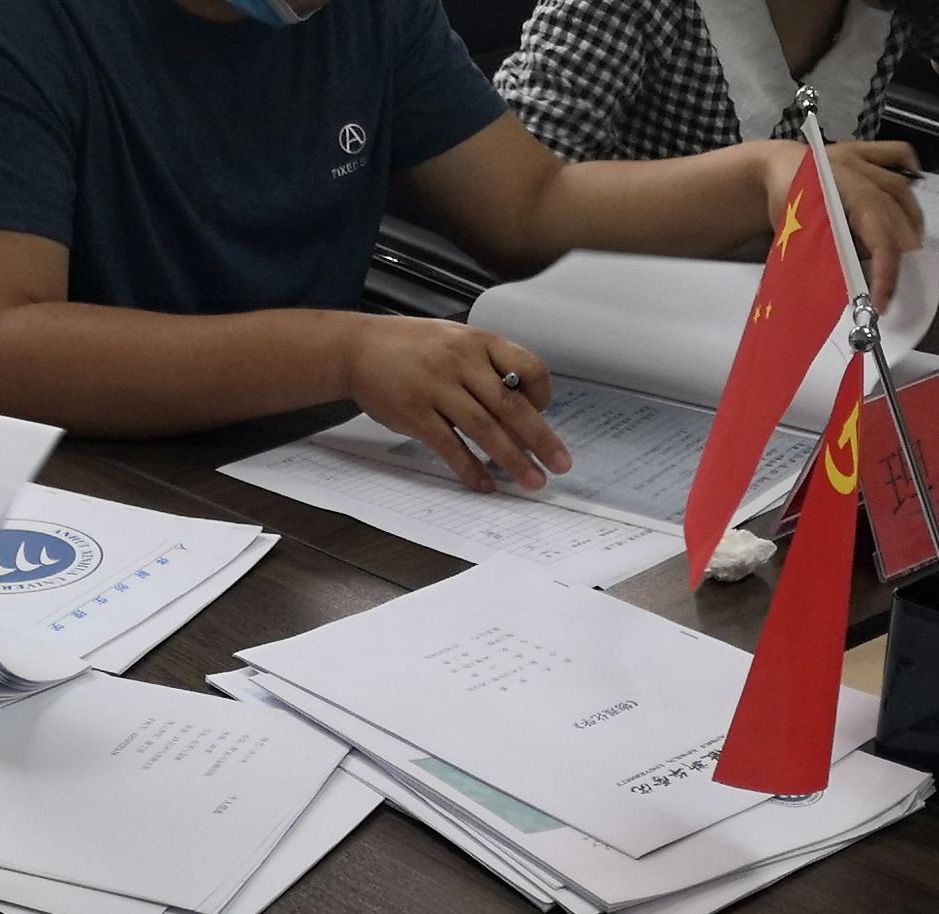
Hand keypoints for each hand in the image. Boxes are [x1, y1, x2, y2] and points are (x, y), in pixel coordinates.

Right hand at [345, 315, 571, 491]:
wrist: (358, 348)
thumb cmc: (412, 347)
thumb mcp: (456, 342)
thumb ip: (487, 369)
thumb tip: (520, 415)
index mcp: (479, 342)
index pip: (528, 367)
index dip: (543, 394)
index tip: (545, 412)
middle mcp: (461, 362)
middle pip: (511, 405)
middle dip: (541, 439)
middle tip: (560, 464)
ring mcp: (436, 387)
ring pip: (484, 429)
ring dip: (512, 459)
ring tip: (532, 481)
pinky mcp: (414, 413)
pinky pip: (449, 446)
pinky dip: (469, 468)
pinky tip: (485, 483)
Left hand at [763, 139, 922, 309]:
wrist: (772, 171)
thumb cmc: (783, 206)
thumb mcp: (797, 236)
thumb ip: (825, 255)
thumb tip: (851, 282)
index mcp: (842, 196)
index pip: (879, 237)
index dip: (884, 273)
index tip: (880, 302)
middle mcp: (858, 172)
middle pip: (896, 217)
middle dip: (897, 256)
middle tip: (888, 285)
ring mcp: (862, 158)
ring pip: (902, 192)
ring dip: (908, 226)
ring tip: (903, 254)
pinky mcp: (864, 151)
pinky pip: (896, 154)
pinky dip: (909, 171)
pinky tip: (908, 195)